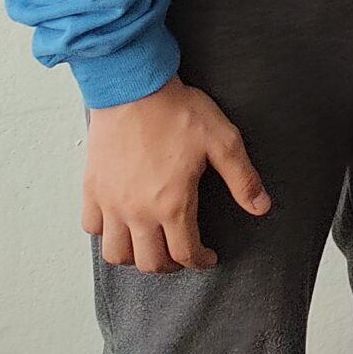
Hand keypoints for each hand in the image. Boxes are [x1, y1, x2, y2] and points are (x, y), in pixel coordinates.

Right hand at [81, 77, 269, 274]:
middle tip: (182, 254)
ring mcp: (111, 203)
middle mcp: (137, 212)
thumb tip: (261, 207)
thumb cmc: (177, 111)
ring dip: (135, 257)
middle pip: (150, 262)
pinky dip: (105, 233)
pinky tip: (120, 223)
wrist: (134, 88)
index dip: (200, 261)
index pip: (185, 253)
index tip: (208, 257)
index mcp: (172, 204)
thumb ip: (243, 179)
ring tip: (151, 245)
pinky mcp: (92, 189)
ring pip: (115, 253)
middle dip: (170, 265)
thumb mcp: (223, 141)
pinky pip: (91, 227)